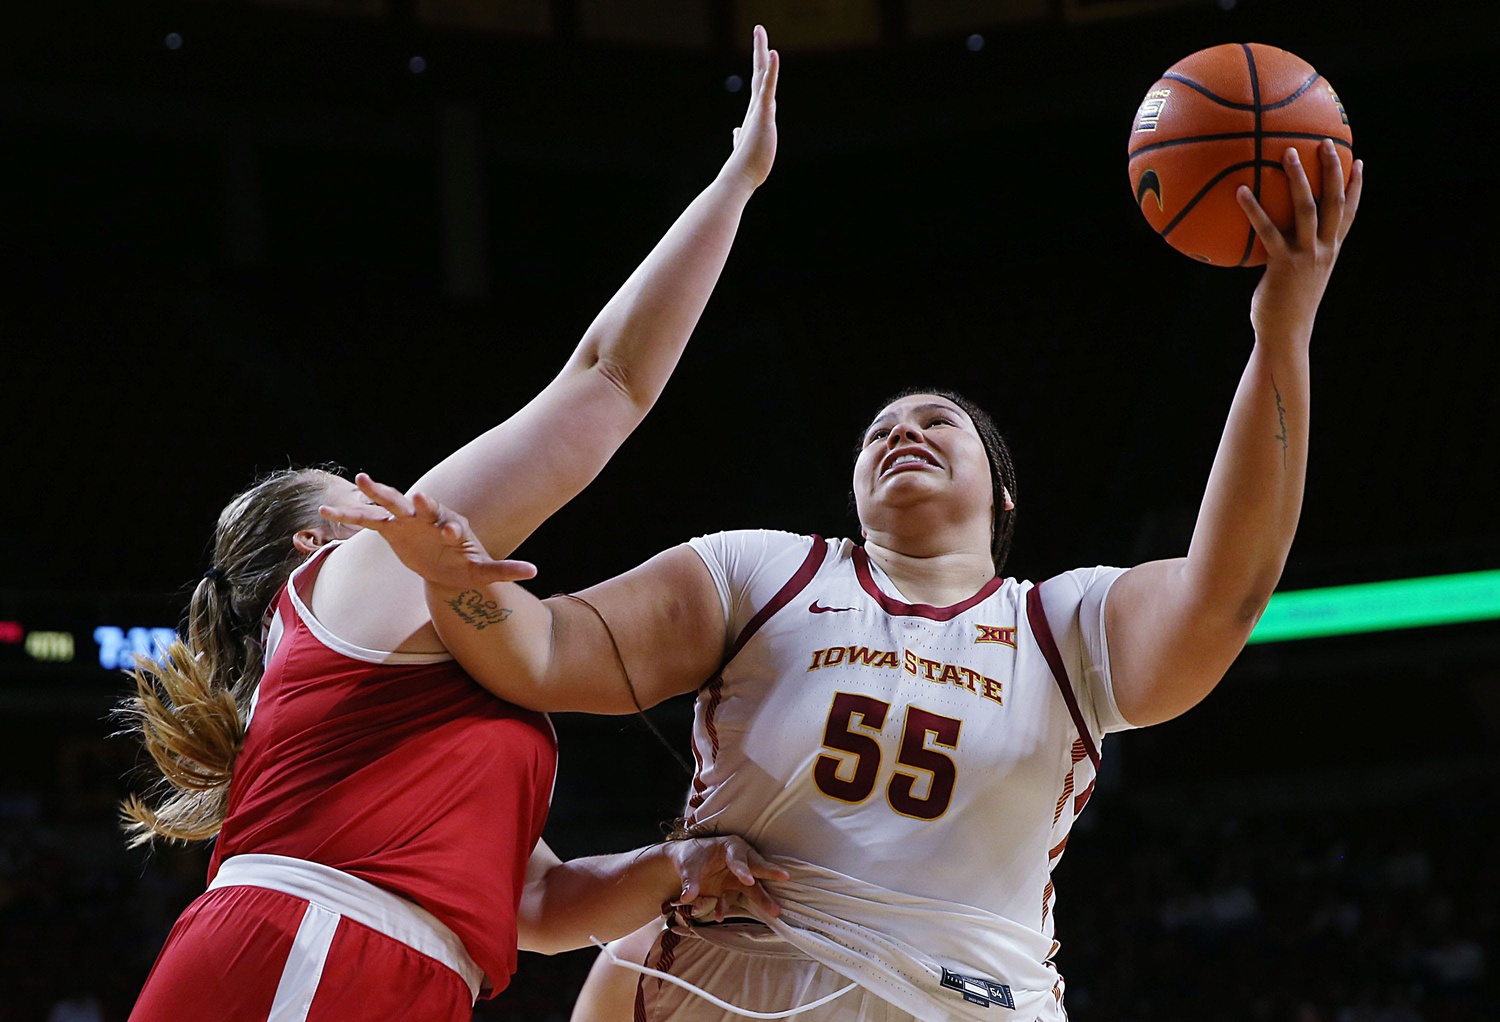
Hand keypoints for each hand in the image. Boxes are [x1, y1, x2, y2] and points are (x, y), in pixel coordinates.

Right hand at [319, 473, 538, 588]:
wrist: (445, 566)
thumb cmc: (466, 566)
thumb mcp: (484, 572)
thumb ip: (504, 570)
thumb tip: (535, 571)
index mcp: (450, 526)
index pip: (447, 522)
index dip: (448, 526)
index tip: (449, 531)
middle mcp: (427, 518)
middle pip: (419, 505)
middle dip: (414, 500)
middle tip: (412, 493)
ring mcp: (406, 521)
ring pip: (390, 504)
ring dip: (377, 493)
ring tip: (361, 478)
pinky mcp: (389, 529)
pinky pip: (367, 520)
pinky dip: (349, 515)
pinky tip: (325, 511)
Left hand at [665, 835, 788, 921]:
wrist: (686, 862)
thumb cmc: (690, 857)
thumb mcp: (687, 866)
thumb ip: (689, 881)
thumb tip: (687, 896)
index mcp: (729, 847)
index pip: (738, 858)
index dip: (743, 869)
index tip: (749, 881)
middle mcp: (739, 859)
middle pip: (756, 867)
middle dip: (770, 873)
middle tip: (784, 877)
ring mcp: (738, 875)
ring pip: (753, 887)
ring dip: (762, 898)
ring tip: (775, 911)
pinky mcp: (734, 887)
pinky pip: (735, 898)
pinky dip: (727, 907)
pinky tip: (719, 915)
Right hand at [723, 25, 778, 189]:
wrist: (739, 178)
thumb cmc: (745, 167)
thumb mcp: (746, 148)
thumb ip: (740, 138)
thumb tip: (736, 133)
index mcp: (755, 114)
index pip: (759, 85)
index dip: (762, 66)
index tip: (763, 50)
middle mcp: (755, 107)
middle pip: (759, 72)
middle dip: (759, 49)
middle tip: (758, 29)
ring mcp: (758, 109)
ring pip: (761, 75)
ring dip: (761, 51)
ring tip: (760, 31)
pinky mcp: (762, 114)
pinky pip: (767, 88)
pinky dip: (771, 70)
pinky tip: (773, 54)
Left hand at [1236, 138, 1363, 347]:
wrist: (1285, 335)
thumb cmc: (1285, 308)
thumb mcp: (1297, 278)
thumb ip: (1293, 256)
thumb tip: (1273, 239)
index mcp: (1330, 251)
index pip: (1349, 213)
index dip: (1356, 187)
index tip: (1358, 161)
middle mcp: (1324, 250)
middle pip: (1334, 201)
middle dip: (1333, 170)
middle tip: (1327, 142)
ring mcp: (1306, 255)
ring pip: (1307, 209)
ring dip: (1298, 178)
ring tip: (1288, 152)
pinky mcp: (1283, 264)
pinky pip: (1268, 230)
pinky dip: (1254, 209)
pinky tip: (1239, 191)